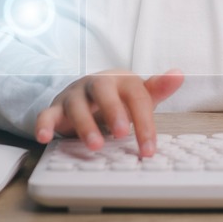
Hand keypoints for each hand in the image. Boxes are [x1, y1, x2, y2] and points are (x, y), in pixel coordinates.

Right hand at [34, 69, 183, 156]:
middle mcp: (97, 84)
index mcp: (122, 81)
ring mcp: (75, 95)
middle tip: (122, 133)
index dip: (144, 122)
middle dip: (113, 112)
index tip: (149, 148)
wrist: (90, 92)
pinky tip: (44, 137)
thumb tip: (179, 74)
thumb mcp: (140, 94)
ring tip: (95, 146)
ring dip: (85, 125)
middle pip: (104, 92)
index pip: (136, 97)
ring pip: (76, 105)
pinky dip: (43, 124)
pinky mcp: (56, 108)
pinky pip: (46, 114)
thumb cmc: (120, 98)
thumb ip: (158, 88)